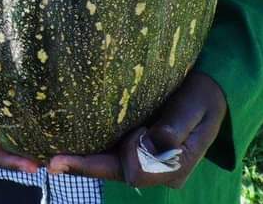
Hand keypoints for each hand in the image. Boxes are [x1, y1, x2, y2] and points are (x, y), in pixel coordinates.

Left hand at [47, 71, 226, 188]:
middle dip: (85, 166)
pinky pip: (110, 154)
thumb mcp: (195, 105)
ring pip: (109, 166)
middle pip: (114, 172)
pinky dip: (91, 152)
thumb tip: (153, 143)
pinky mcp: (137, 149)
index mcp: (174, 167)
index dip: (118, 156)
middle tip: (53, 161)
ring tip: (52, 157)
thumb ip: (177, 124)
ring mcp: (146, 162)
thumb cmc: (202, 95)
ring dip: (84, 161)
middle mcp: (157, 171)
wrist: (210, 90)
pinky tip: (68, 147)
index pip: (135, 170)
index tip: (115, 139)